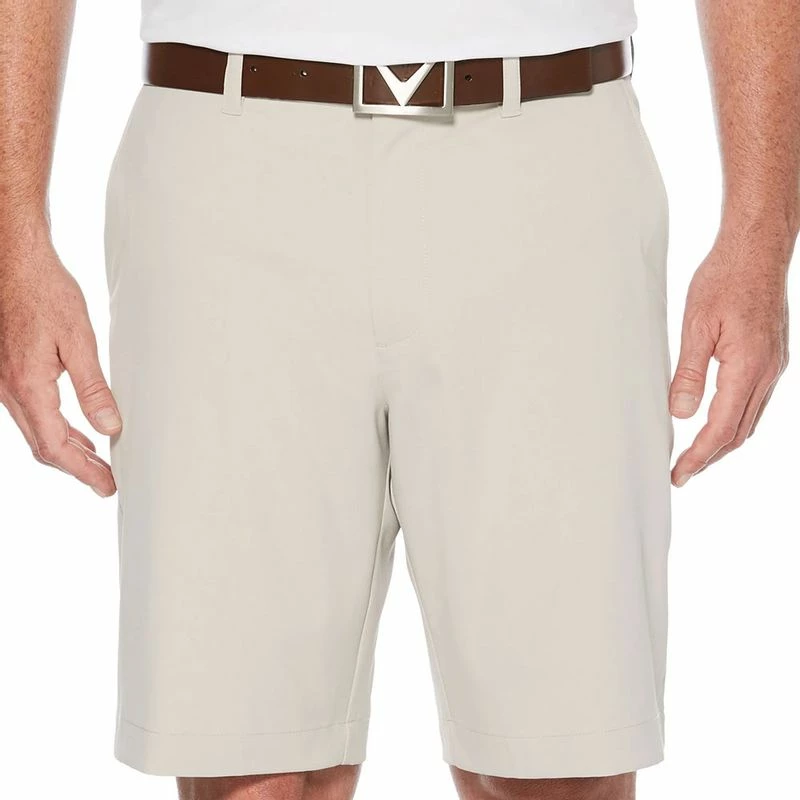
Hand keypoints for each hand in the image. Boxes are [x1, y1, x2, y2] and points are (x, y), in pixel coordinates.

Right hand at [0, 221, 120, 495]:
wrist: (15, 263)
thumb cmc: (46, 294)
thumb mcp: (79, 341)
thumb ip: (93, 387)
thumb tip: (109, 426)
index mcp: (29, 387)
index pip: (56, 446)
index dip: (83, 470)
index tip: (107, 485)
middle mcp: (11, 390)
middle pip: (44, 446)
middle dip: (77, 468)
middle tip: (106, 483)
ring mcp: (7, 383)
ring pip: (37, 432)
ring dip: (68, 451)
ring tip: (97, 464)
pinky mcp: (12, 373)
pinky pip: (33, 414)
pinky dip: (57, 429)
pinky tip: (78, 431)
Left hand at [670, 225, 790, 486]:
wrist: (756, 250)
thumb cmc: (725, 280)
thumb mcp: (696, 327)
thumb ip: (690, 373)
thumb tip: (681, 413)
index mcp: (748, 368)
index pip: (720, 428)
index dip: (698, 456)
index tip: (679, 473)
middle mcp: (767, 372)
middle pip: (738, 432)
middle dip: (710, 457)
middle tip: (682, 473)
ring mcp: (773, 366)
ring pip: (749, 419)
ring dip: (723, 442)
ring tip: (695, 456)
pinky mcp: (771, 357)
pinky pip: (754, 401)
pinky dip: (734, 420)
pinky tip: (717, 422)